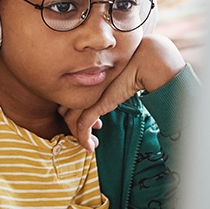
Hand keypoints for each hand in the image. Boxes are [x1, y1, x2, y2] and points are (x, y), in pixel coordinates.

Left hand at [59, 35, 184, 151]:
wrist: (144, 61)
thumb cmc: (134, 65)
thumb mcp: (115, 78)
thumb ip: (106, 88)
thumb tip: (109, 100)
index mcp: (83, 76)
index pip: (67, 97)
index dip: (75, 112)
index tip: (96, 122)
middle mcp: (81, 85)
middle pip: (65, 110)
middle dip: (75, 126)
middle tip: (90, 137)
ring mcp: (86, 95)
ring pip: (72, 120)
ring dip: (80, 136)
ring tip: (92, 145)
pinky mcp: (94, 104)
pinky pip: (82, 125)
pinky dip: (83, 139)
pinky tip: (90, 147)